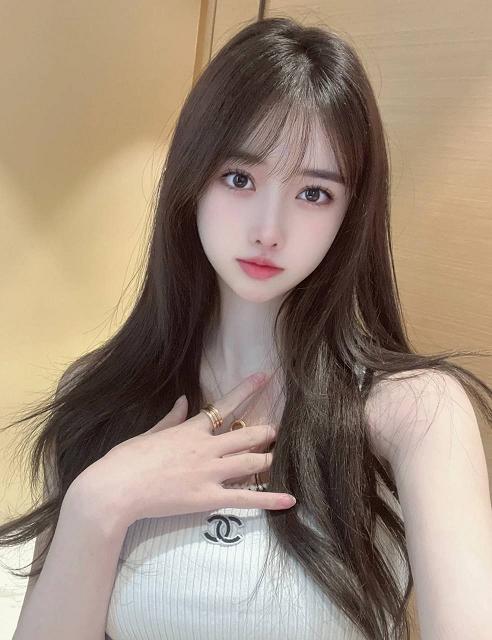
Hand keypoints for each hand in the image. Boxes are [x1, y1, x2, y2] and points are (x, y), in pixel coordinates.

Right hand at [80, 373, 295, 527]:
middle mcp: (206, 448)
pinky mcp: (209, 498)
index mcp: (189, 430)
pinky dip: (269, 499)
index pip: (224, 405)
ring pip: (251, 462)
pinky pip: (245, 498)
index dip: (247, 390)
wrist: (115, 489)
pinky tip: (290, 499)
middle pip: (246, 436)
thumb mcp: (148, 433)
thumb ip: (170, 418)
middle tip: (275, 431)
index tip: (264, 377)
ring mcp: (210, 472)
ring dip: (268, 458)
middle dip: (264, 432)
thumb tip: (182, 400)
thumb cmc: (125, 460)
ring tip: (279, 456)